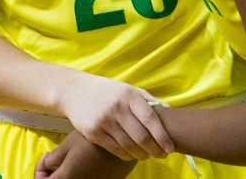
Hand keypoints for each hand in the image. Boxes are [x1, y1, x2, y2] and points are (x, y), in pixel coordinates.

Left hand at [36, 132, 134, 178]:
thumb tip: (44, 167)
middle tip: (55, 160)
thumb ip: (51, 160)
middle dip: (53, 175)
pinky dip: (81, 176)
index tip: (46, 161)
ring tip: (72, 159)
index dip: (40, 173)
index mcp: (66, 178)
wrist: (125, 140)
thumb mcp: (67, 145)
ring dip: (68, 175)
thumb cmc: (93, 140)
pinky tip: (84, 163)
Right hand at [57, 73, 173, 160]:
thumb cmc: (107, 91)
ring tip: (147, 155)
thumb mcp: (128, 89)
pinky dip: (127, 156)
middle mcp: (116, 107)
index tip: (170, 148)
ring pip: (129, 146)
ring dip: (142, 155)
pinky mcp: (93, 132)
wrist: (75, 91)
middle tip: (161, 155)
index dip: (162, 137)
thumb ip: (148, 100)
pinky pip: (115, 150)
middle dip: (155, 150)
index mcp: (129, 96)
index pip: (150, 119)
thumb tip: (169, 111)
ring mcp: (103, 121)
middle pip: (141, 137)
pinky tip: (132, 154)